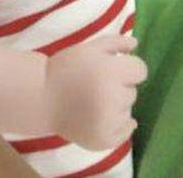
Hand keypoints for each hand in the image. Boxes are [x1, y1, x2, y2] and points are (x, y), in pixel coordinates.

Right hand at [44, 35, 146, 150]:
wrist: (42, 96)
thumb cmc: (67, 67)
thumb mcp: (91, 47)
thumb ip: (117, 42)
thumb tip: (136, 45)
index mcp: (111, 72)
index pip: (141, 71)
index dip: (129, 68)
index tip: (116, 68)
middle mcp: (113, 98)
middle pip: (133, 92)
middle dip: (120, 86)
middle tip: (100, 84)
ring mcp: (109, 122)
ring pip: (128, 111)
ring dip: (118, 105)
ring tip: (95, 101)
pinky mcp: (103, 140)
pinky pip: (125, 133)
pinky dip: (119, 125)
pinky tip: (105, 116)